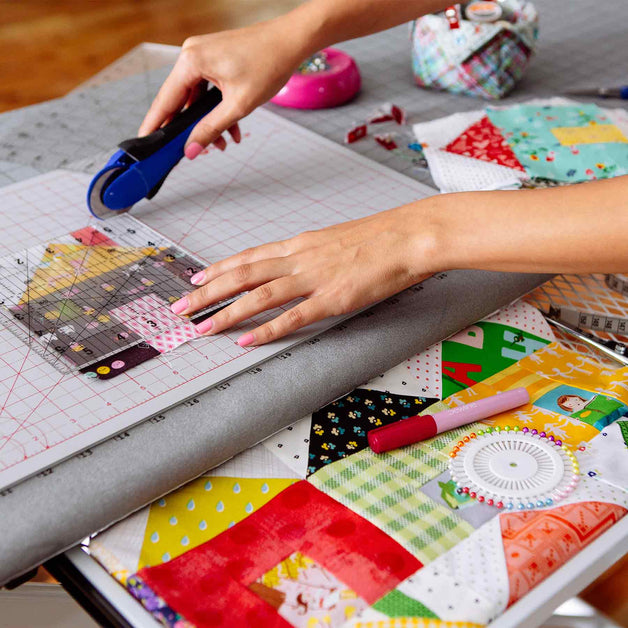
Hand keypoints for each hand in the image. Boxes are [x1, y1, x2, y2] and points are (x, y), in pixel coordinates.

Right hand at [138, 19, 307, 155]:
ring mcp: (202, 54)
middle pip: (180, 100)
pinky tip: (232, 128)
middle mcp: (191, 54)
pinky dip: (217, 108)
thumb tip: (192, 149)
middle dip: (190, 129)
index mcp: (191, 61)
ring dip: (209, 121)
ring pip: (196, 98)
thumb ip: (211, 129)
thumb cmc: (269, 64)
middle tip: (192, 151)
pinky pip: (207, 88)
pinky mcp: (214, 57)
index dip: (154, 125)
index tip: (144, 142)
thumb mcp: (238, 105)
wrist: (291, 41)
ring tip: (224, 143)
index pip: (165, 100)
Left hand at [169, 201, 438, 345]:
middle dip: (208, 291)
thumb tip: (300, 263)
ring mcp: (314, 278)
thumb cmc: (382, 236)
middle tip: (182, 306)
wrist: (411, 234)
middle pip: (243, 275)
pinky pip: (292, 317)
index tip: (197, 276)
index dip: (220, 268)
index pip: (250, 257)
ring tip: (202, 326)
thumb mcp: (339, 239)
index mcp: (302, 243)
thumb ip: (315, 252)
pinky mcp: (333, 298)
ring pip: (258, 295)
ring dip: (226, 312)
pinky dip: (265, 329)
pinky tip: (245, 340)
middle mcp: (300, 258)